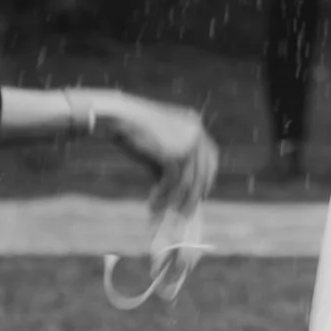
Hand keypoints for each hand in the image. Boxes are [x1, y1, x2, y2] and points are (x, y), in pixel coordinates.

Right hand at [98, 93, 219, 215]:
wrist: (119, 117)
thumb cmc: (135, 131)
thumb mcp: (159, 147)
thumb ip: (170, 164)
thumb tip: (176, 193)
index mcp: (195, 125)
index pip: (211, 156)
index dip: (207, 178)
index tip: (201, 195)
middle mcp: (197, 132)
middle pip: (204, 172)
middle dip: (194, 196)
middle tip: (183, 213)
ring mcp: (188, 141)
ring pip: (189, 181)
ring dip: (175, 200)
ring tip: (160, 211)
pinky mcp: (175, 152)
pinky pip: (174, 181)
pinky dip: (163, 195)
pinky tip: (152, 203)